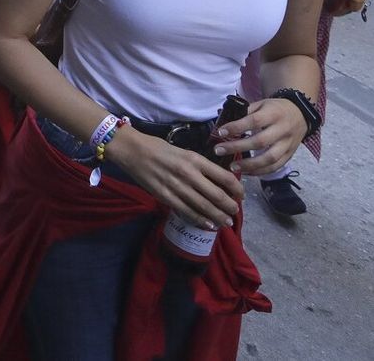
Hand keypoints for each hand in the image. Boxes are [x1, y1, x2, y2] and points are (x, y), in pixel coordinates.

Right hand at [108, 127, 243, 229]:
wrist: (132, 151)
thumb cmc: (159, 148)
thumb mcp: (184, 152)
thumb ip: (200, 166)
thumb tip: (216, 182)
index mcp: (196, 160)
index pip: (225, 177)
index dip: (237, 189)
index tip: (240, 195)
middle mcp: (189, 174)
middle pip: (217, 195)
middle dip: (229, 207)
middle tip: (234, 213)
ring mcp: (176, 186)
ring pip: (203, 206)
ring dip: (217, 217)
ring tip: (226, 222)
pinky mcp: (164, 196)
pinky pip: (186, 211)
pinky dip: (199, 219)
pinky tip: (208, 224)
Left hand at [212, 98, 309, 175]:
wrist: (301, 114)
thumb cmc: (275, 109)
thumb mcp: (261, 104)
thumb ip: (245, 113)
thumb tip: (224, 125)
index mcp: (274, 114)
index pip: (254, 121)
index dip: (237, 127)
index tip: (220, 132)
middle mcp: (282, 129)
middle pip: (260, 142)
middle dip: (237, 148)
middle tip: (219, 151)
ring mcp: (288, 144)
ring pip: (269, 158)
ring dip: (249, 165)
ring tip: (232, 167)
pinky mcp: (290, 154)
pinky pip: (276, 166)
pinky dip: (260, 172)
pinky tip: (246, 172)